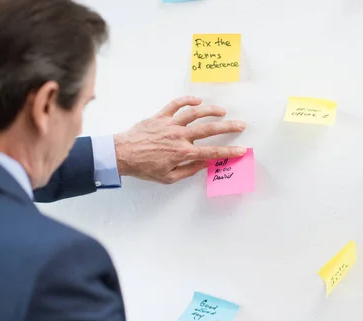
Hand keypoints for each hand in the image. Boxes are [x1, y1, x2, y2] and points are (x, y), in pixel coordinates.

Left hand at [113, 96, 246, 183]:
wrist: (122, 154)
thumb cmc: (144, 168)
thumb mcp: (168, 178)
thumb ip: (189, 170)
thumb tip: (205, 164)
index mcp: (182, 153)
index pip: (211, 152)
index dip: (228, 152)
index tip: (241, 150)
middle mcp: (179, 136)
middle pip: (208, 129)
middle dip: (227, 127)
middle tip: (240, 124)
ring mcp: (169, 124)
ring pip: (194, 113)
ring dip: (210, 110)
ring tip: (222, 111)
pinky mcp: (160, 116)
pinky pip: (175, 104)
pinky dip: (187, 100)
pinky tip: (197, 101)